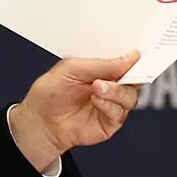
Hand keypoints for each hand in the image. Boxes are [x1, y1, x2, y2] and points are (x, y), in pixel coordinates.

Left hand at [9, 50, 141, 170]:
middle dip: (131, 74)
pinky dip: (109, 105)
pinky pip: (120, 113)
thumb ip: (101, 64)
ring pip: (130, 96)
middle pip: (135, 79)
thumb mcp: (72, 68)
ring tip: (97, 87)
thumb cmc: (50, 93)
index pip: (127, 61)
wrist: (39, 121)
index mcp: (103, 69)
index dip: (135, 59)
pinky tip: (96, 100)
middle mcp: (110, 86)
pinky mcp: (110, 122)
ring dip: (116, 91)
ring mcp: (111, 104)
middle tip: (123, 71)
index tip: (137, 55)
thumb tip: (130, 58)